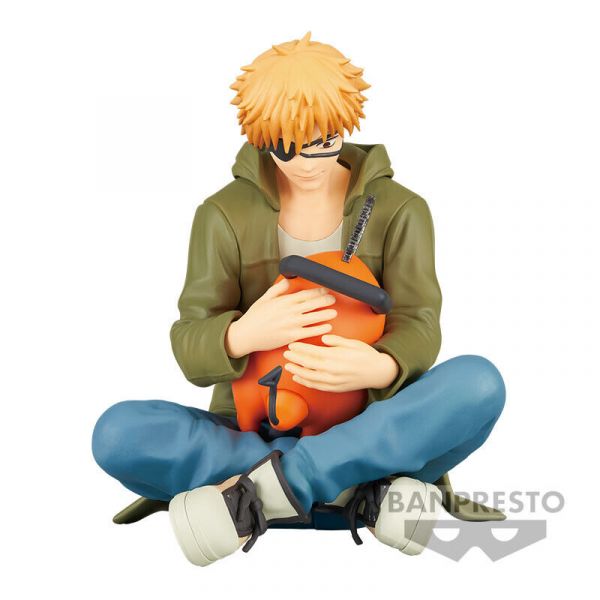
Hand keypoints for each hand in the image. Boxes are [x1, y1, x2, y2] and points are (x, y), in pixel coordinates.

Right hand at [225, 279, 337, 357]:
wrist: (246, 334)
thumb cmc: (254, 317)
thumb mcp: (264, 298)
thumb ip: (277, 289)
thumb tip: (288, 281)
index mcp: (283, 301)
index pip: (305, 294)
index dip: (318, 292)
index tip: (325, 290)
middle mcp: (288, 311)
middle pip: (312, 304)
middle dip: (325, 301)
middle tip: (333, 299)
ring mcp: (290, 324)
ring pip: (313, 317)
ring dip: (325, 314)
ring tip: (334, 312)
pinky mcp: (290, 336)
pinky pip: (309, 332)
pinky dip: (319, 329)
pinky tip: (327, 327)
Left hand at [282, 334, 400, 392]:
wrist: (378, 372)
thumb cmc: (365, 355)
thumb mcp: (353, 343)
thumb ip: (337, 341)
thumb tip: (323, 338)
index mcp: (336, 357)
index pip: (313, 352)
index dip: (301, 349)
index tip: (292, 344)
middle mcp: (333, 370)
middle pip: (309, 364)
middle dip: (296, 358)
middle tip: (285, 353)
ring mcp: (333, 381)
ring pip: (310, 377)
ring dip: (297, 371)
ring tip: (288, 365)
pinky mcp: (335, 388)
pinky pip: (317, 386)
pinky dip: (305, 382)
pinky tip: (298, 377)